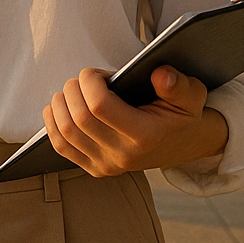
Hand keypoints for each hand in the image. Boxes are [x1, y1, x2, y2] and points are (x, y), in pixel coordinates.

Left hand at [42, 66, 227, 177]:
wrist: (183, 144)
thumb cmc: (181, 114)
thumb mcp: (191, 94)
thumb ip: (178, 84)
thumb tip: (161, 75)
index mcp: (146, 135)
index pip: (99, 106)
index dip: (89, 82)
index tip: (97, 74)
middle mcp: (124, 156)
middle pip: (78, 118)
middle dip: (72, 89)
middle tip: (83, 79)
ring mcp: (108, 166)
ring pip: (65, 132)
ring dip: (60, 104)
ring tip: (72, 90)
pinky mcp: (95, 169)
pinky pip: (62, 147)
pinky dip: (53, 123)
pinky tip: (60, 107)